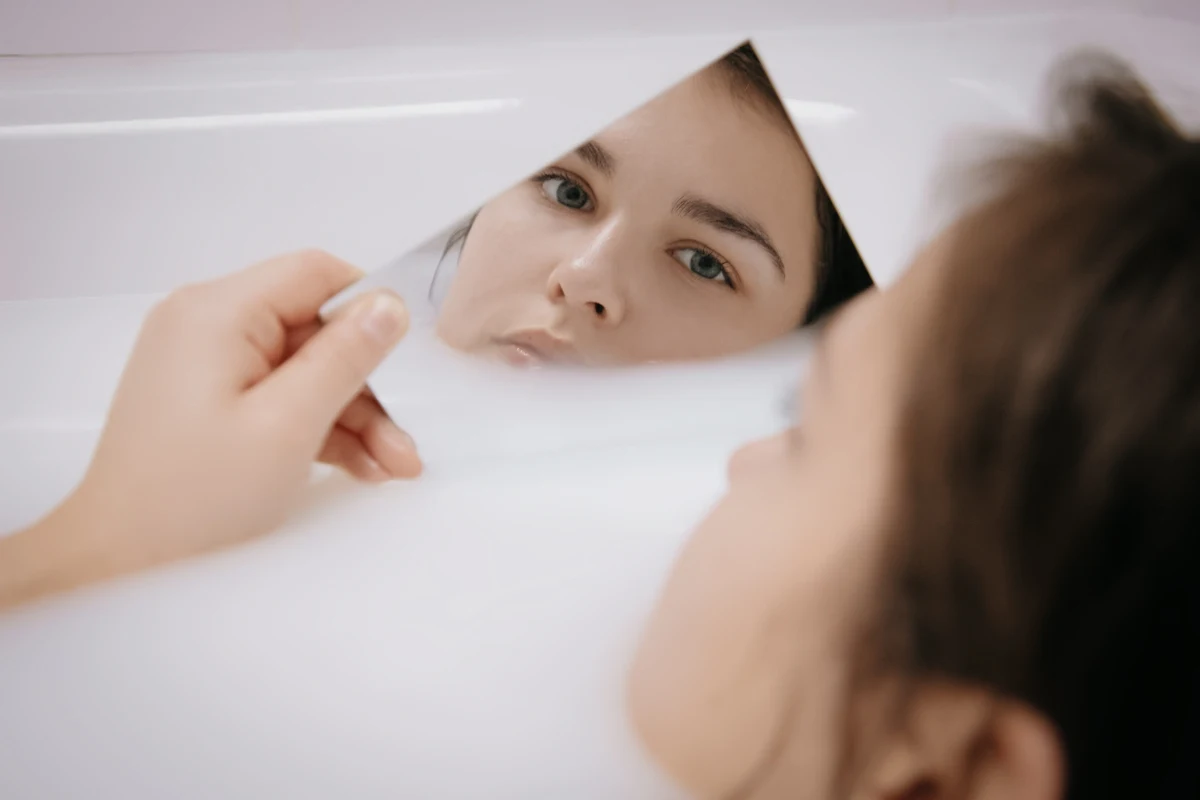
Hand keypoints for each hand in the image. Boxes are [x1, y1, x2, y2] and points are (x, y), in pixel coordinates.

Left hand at [1, 250, 418, 608]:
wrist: (121, 562)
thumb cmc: (192, 500)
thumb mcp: (288, 424)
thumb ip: (344, 357)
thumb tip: (388, 306)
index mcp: (217, 313)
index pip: (314, 274)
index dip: (367, 310)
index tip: (402, 362)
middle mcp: (207, 325)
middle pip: (315, 330)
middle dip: (365, 387)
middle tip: (402, 442)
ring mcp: (206, 363)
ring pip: (305, 369)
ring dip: (352, 416)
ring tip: (389, 468)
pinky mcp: (210, 398)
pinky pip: (281, 395)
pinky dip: (319, 427)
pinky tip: (358, 466)